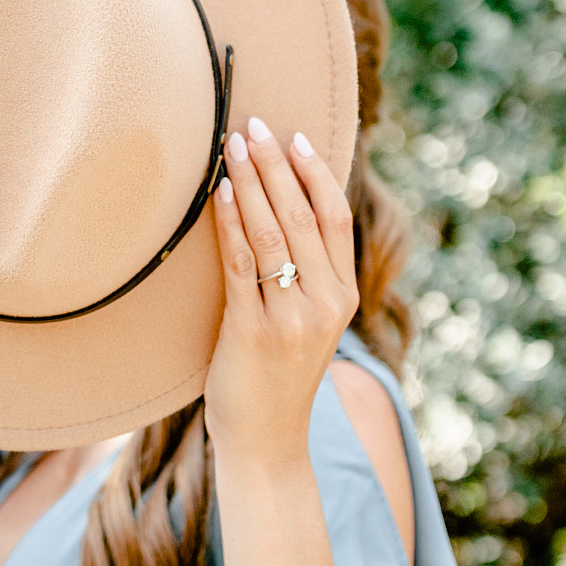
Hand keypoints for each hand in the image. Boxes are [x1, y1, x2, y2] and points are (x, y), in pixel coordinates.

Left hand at [203, 120, 358, 468]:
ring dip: (251, 183)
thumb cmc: (276, 376)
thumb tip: (279, 210)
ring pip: (273, 234)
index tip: (295, 135)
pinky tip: (221, 194)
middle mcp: (326, 304)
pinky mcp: (254, 331)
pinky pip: (242, 265)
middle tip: (252, 123)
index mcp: (344, 296)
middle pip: (303, 216)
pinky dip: (231, 223)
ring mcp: (291, 319)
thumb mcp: (306, 322)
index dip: (316, 173)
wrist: (266, 442)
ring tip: (229, 146)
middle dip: (275, 165)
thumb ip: (304, 275)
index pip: (335, 218)